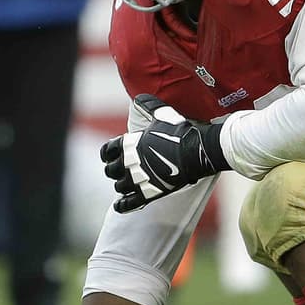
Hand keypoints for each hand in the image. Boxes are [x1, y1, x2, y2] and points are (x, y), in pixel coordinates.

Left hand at [101, 94, 228, 212]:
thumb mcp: (163, 114)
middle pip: (111, 170)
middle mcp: (129, 162)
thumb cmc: (181, 132)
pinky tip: (121, 205)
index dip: (108, 154)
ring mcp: (139, 179)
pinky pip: (129, 203)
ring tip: (127, 185)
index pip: (106, 151)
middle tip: (122, 171)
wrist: (197, 151)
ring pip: (119, 186)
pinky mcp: (149, 193)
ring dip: (122, 185)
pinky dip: (123, 205)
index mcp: (129, 144)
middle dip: (115, 170)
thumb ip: (149, 106)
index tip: (112, 156)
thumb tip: (139, 98)